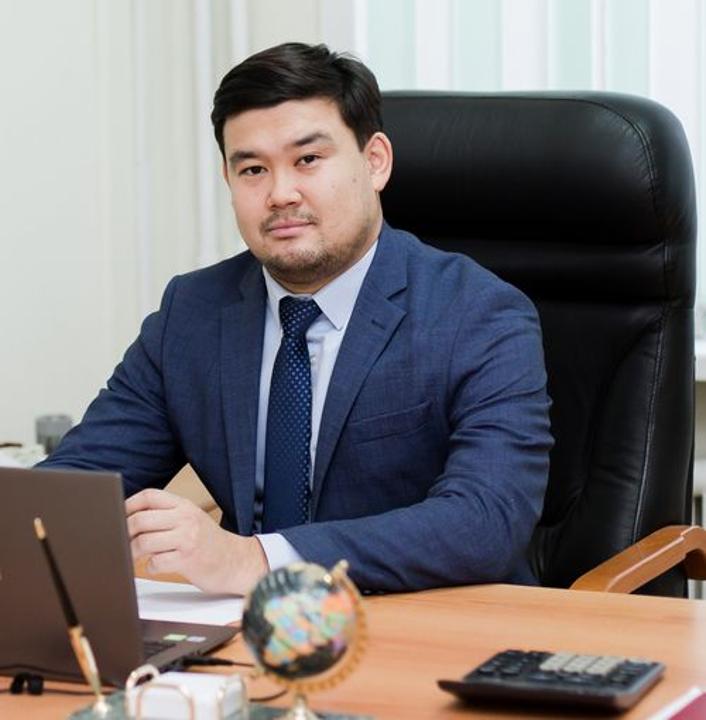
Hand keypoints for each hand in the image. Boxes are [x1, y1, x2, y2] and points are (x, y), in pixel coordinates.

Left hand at [125, 488, 267, 594]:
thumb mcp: (191, 519)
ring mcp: (187, 538)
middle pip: (141, 519)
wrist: (236, 561)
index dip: (129, 504)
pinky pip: (156, 562)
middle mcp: (186, 518)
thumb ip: (167, 515)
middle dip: (124, 532)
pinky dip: (150, 566)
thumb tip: (130, 517)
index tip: (118, 515)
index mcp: (184, 505)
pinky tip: (155, 566)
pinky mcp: (188, 559)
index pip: (150, 496)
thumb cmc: (208, 542)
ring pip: (145, 541)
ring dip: (133, 552)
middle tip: (120, 541)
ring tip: (134, 556)